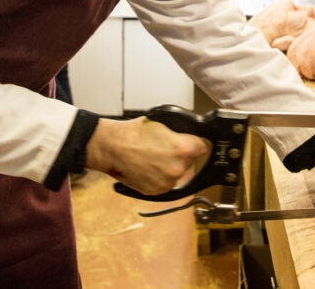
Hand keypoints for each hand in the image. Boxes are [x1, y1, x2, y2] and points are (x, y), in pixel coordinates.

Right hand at [85, 116, 209, 195]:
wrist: (112, 147)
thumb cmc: (132, 133)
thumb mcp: (163, 122)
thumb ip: (180, 132)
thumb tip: (189, 135)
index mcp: (183, 148)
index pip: (202, 146)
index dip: (194, 143)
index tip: (190, 143)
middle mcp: (178, 167)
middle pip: (189, 161)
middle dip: (180, 155)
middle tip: (163, 148)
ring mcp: (168, 181)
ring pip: (177, 173)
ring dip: (169, 167)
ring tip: (152, 157)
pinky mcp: (157, 191)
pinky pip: (165, 183)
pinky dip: (159, 177)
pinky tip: (148, 167)